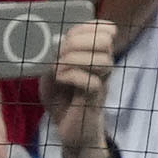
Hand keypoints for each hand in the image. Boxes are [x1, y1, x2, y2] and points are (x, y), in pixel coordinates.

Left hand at [46, 20, 117, 157]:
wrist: (71, 131)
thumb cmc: (63, 100)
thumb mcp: (52, 73)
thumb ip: (55, 58)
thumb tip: (54, 44)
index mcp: (94, 57)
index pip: (104, 31)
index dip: (89, 26)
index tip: (69, 34)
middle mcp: (102, 68)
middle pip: (105, 42)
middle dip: (79, 41)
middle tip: (61, 53)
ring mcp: (101, 83)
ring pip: (102, 60)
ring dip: (76, 59)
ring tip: (59, 68)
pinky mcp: (94, 99)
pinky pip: (92, 82)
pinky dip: (72, 76)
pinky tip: (60, 79)